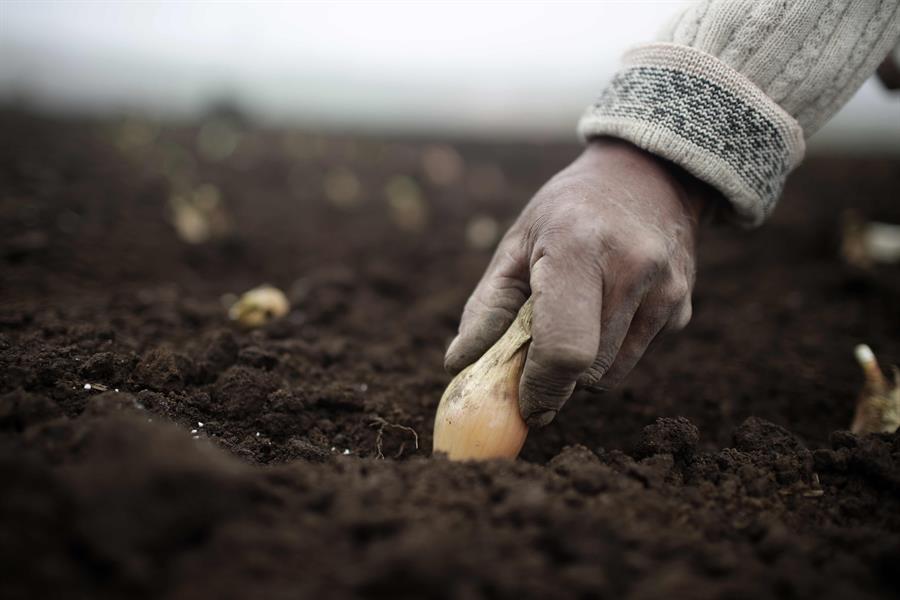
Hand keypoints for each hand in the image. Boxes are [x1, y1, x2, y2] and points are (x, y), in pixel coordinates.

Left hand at [445, 137, 709, 426]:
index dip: (541, 389)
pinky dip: (612, 347)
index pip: (564, 350)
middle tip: (537, 350)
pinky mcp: (683, 303)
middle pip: (587, 369)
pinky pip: (635, 354)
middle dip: (556, 376)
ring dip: (584, 364)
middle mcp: (632, 267)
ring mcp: (666, 287)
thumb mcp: (517, 244)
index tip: (526, 405)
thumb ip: (487, 307)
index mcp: (578, 247)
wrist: (647, 174)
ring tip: (575, 313)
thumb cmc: (566, 211)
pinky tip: (608, 303)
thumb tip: (458, 364)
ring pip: (613, 371)